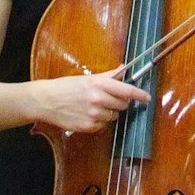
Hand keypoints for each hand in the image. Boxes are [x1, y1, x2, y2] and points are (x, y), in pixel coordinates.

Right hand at [28, 68, 149, 132]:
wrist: (47, 101)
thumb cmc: (67, 87)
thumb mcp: (88, 78)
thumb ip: (108, 75)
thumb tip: (123, 68)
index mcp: (99, 84)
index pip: (127, 91)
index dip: (140, 95)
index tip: (147, 98)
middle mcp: (98, 99)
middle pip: (123, 105)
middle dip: (120, 102)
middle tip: (110, 99)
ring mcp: (93, 114)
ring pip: (114, 116)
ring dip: (109, 112)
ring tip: (94, 106)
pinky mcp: (88, 126)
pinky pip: (103, 125)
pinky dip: (99, 121)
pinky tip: (88, 114)